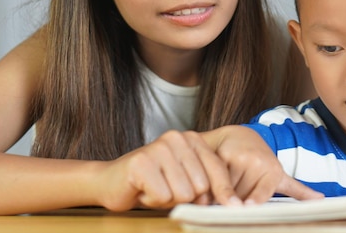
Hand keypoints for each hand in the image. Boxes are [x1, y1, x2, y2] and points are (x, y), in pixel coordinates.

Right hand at [96, 130, 238, 210]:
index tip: (234, 207)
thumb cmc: (153, 183)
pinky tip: (143, 190)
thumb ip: (207, 186)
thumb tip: (231, 204)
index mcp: (192, 139)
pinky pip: (162, 196)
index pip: (218, 169)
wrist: (111, 181)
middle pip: (201, 186)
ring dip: (168, 200)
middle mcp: (177, 138)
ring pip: (183, 193)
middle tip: (167, 189)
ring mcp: (159, 147)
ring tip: (155, 188)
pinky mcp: (142, 162)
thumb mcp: (186, 181)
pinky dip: (152, 200)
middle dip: (185, 197)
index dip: (225, 192)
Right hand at [203, 125, 323, 203]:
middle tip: (235, 199)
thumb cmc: (260, 161)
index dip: (254, 200)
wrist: (239, 136)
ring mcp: (238, 157)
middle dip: (236, 202)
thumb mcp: (279, 175)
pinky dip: (210, 186)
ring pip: (226, 189)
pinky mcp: (221, 154)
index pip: (261, 192)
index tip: (249, 207)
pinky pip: (214, 178)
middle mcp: (256, 162)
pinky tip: (211, 186)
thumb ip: (298, 190)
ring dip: (221, 196)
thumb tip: (321, 200)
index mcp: (272, 170)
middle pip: (242, 196)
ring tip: (224, 191)